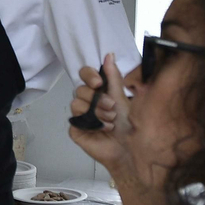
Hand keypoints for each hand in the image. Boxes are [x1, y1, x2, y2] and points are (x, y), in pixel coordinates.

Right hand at [68, 53, 132, 172]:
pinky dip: (91, 123)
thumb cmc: (129, 124)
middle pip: (80, 89)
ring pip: (76, 103)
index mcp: (99, 91)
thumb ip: (113, 78)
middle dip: (97, 99)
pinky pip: (75, 119)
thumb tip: (108, 55)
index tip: (99, 83)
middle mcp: (88, 101)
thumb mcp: (122, 98)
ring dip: (96, 112)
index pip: (85, 75)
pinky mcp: (76, 129)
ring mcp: (80, 115)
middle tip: (111, 108)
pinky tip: (102, 130)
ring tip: (110, 121)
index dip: (88, 75)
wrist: (129, 149)